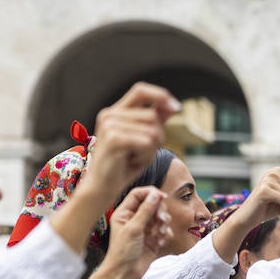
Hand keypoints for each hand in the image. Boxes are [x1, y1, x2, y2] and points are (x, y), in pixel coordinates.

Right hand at [85, 83, 179, 197]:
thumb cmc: (122, 167)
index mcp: (114, 112)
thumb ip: (154, 122)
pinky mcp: (114, 138)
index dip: (160, 95)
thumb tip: (172, 106)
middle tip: (141, 153)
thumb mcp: (143, 142)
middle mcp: (110, 114)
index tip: (177, 108)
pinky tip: (132, 162)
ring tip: (135, 158)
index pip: (140, 90)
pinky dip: (146, 156)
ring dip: (151, 150)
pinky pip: (147, 143)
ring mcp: (110, 125)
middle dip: (157, 137)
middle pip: (153, 116)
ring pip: (153, 131)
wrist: (102, 188)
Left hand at [104, 187, 170, 278]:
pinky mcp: (153, 239)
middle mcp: (135, 219)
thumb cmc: (122, 252)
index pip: (139, 195)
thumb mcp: (134, 228)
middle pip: (152, 204)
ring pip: (160, 217)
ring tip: (160, 234)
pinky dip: (165, 234)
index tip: (162, 197)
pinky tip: (160, 242)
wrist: (125, 274)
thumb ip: (146, 210)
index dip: (151, 194)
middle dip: (160, 211)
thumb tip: (156, 195)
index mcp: (125, 213)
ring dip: (164, 224)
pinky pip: (164, 230)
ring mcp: (145, 229)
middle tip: (162, 220)